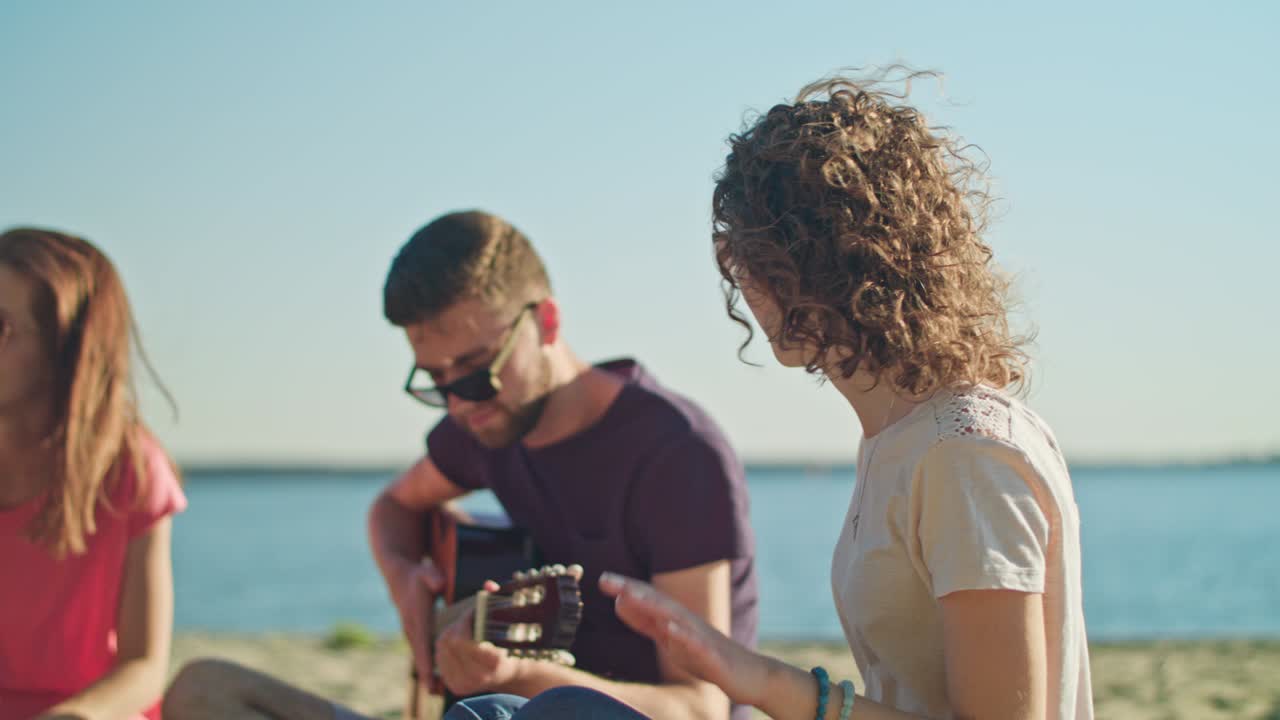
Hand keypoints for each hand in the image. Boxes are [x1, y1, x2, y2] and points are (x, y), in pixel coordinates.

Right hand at [397, 558, 445, 683]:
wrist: (399, 577)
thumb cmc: (418, 576)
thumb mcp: (427, 572)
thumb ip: (433, 577)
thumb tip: (440, 584)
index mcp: (417, 617)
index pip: (422, 643)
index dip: (427, 661)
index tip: (431, 679)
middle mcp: (411, 628)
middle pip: (420, 656)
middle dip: (428, 675)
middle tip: (437, 693)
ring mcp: (411, 632)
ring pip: (420, 656)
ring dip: (428, 673)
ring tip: (438, 691)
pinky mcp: (413, 633)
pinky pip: (421, 652)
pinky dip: (427, 665)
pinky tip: (436, 678)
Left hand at [434, 580, 526, 695]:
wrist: (507, 673)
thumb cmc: (508, 643)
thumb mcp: (508, 624)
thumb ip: (498, 601)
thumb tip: (488, 585)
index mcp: (495, 662)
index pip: (468, 637)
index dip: (468, 620)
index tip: (473, 611)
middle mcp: (480, 676)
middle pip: (453, 641)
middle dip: (458, 625)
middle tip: (467, 618)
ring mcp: (466, 683)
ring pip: (443, 648)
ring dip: (450, 634)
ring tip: (462, 629)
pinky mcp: (456, 686)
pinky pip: (440, 658)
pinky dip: (445, 647)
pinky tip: (455, 642)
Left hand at [600, 572, 772, 706]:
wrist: (750, 675)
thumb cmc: (707, 656)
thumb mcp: (670, 640)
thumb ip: (646, 622)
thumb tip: (618, 603)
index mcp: (675, 620)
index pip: (647, 601)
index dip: (625, 589)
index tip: (601, 580)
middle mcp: (687, 622)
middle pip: (656, 602)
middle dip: (631, 590)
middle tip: (605, 579)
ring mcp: (701, 637)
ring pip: (674, 617)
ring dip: (651, 605)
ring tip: (628, 594)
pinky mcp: (714, 656)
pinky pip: (697, 644)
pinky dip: (683, 634)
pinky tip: (669, 627)